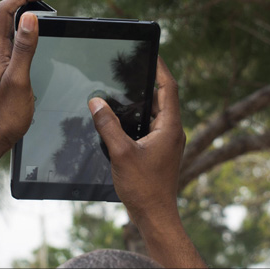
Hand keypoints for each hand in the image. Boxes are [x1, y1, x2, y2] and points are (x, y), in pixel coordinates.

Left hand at [0, 0, 51, 154]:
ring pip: (12, 30)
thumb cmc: (2, 115)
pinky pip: (15, 45)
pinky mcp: (4, 72)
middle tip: (49, 0)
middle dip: (27, 1)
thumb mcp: (18, 79)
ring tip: (47, 14)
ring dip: (28, 17)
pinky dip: (28, 35)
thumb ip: (24, 48)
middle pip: (8, 15)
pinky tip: (39, 42)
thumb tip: (30, 18)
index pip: (6, 10)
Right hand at [88, 57, 185, 224]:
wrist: (155, 216)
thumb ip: (108, 125)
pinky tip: (122, 119)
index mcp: (170, 127)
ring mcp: (168, 142)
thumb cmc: (144, 187)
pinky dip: (140, 118)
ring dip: (143, 101)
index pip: (169, 88)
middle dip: (147, 82)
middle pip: (163, 98)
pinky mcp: (161, 151)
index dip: (160, 67)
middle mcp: (173, 132)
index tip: (151, 52)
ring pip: (157, 113)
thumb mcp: (121, 153)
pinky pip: (152, 126)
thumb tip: (96, 102)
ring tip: (124, 88)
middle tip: (130, 68)